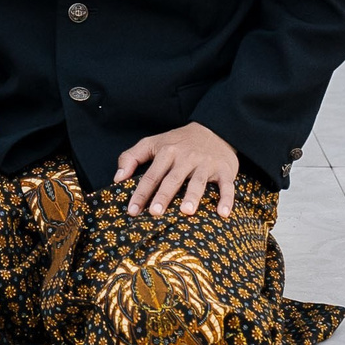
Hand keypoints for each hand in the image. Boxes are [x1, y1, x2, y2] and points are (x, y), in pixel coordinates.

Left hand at [114, 122, 240, 217]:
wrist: (214, 130)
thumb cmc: (179, 142)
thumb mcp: (153, 143)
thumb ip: (131, 157)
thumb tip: (117, 178)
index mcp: (167, 152)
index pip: (151, 175)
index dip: (140, 193)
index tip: (132, 211)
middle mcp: (186, 158)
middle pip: (172, 179)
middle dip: (163, 196)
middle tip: (155, 213)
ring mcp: (206, 164)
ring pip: (198, 181)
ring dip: (192, 196)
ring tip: (186, 212)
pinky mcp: (224, 170)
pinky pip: (227, 186)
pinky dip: (226, 199)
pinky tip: (222, 214)